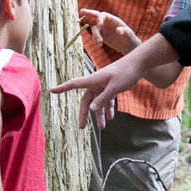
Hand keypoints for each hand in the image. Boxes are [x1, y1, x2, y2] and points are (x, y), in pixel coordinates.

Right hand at [52, 33, 180, 128]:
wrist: (139, 63)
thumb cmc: (126, 72)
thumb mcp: (114, 87)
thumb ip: (103, 99)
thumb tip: (91, 109)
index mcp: (93, 80)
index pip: (74, 84)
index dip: (63, 88)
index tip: (52, 90)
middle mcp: (96, 82)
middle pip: (86, 100)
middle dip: (85, 114)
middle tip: (82, 128)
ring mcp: (104, 84)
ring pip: (98, 102)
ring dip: (99, 114)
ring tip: (102, 127)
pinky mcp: (112, 86)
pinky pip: (107, 99)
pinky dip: (108, 107)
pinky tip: (111, 117)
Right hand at [79, 8, 139, 56]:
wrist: (128, 46)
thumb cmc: (129, 37)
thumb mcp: (128, 34)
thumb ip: (124, 31)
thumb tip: (118, 30)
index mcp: (113, 19)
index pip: (103, 15)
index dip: (99, 19)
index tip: (99, 25)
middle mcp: (106, 23)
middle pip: (96, 16)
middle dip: (88, 13)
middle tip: (81, 11)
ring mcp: (103, 30)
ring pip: (94, 30)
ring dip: (95, 36)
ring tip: (100, 43)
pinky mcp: (101, 37)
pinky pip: (95, 37)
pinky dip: (95, 41)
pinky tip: (99, 46)